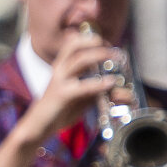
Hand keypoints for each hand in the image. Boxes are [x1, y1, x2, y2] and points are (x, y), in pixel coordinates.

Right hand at [0, 32, 119, 166]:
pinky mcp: (61, 95)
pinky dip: (99, 84)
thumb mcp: (84, 99)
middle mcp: (60, 69)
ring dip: (101, 55)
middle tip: (116, 50)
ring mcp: (60, 81)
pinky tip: (110, 83)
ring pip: (80, 60)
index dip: (94, 40)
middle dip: (98, 43)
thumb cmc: (60, 110)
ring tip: (118, 58)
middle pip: (76, 45)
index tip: (111, 45)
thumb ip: (103, 93)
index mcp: (62, 66)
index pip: (75, 43)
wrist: (38, 127)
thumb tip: (127, 94)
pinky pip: (82, 86)